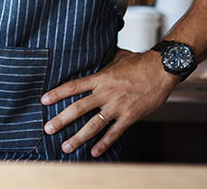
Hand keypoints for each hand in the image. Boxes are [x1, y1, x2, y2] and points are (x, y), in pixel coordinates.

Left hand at [40, 49, 177, 157]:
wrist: (163, 69)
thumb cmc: (140, 62)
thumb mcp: (116, 57)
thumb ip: (101, 61)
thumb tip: (91, 53)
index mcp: (100, 79)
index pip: (73, 87)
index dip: (57, 94)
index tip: (43, 101)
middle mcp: (106, 94)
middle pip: (78, 108)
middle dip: (61, 120)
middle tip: (48, 129)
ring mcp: (118, 106)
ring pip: (94, 125)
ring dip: (78, 137)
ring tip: (66, 147)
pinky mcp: (130, 116)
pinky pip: (115, 132)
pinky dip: (104, 143)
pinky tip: (94, 151)